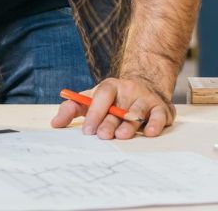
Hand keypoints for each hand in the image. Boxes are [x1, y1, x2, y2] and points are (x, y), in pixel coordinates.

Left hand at [50, 77, 173, 139]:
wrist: (146, 83)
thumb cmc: (114, 98)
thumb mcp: (92, 98)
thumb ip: (73, 108)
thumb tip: (55, 124)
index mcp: (111, 86)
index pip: (102, 95)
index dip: (94, 112)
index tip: (87, 130)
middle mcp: (129, 90)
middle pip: (119, 106)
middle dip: (111, 122)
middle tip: (103, 135)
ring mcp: (146, 99)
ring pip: (138, 111)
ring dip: (130, 124)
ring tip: (123, 135)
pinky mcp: (162, 109)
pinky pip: (159, 115)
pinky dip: (155, 124)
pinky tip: (149, 132)